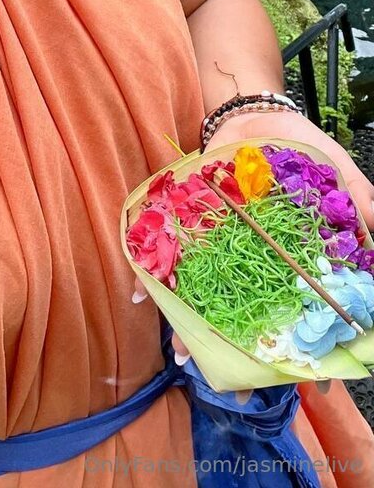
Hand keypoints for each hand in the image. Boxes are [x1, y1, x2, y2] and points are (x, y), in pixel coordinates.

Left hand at [132, 110, 363, 397]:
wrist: (255, 113)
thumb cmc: (304, 149)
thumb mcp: (344, 176)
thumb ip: (367, 210)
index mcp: (302, 261)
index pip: (310, 317)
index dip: (314, 353)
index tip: (314, 384)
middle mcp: (264, 262)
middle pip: (258, 318)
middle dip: (250, 356)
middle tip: (242, 389)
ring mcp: (230, 249)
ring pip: (215, 298)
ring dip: (202, 331)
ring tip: (191, 358)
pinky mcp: (199, 231)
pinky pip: (180, 261)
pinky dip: (161, 282)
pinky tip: (150, 302)